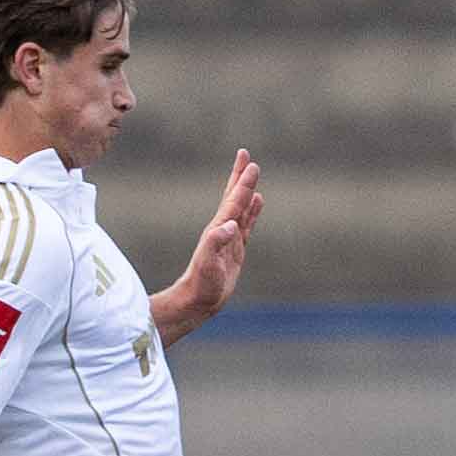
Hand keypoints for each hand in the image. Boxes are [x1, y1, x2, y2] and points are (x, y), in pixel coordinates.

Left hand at [172, 151, 261, 323]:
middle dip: (240, 176)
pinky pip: (246, 223)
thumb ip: (217, 243)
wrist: (198, 300)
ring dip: (246, 190)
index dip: (243, 183)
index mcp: (219, 229)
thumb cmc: (202, 284)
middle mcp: (223, 229)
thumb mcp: (209, 264)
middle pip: (234, 197)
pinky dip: (252, 210)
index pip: (234, 201)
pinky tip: (257, 201)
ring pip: (240, 207)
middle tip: (245, 155)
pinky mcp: (235, 248)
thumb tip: (230, 224)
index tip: (251, 164)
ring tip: (251, 173)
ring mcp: (229, 237)